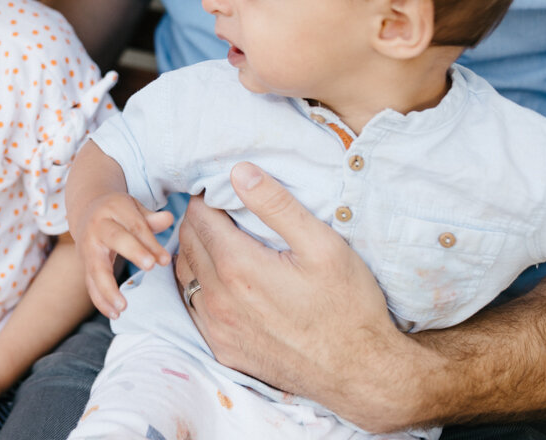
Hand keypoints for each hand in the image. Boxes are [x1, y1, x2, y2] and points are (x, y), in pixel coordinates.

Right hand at [73, 190, 173, 318]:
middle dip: (132, 252)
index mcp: (114, 208)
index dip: (150, 242)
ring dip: (108, 289)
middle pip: (115, 239)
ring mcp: (88, 247)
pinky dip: (100, 301)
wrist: (85, 210)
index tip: (164, 259)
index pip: (135, 226)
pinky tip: (114, 314)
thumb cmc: (117, 212)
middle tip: (150, 267)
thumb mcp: (133, 208)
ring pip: (96, 268)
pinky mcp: (84, 264)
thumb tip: (169, 219)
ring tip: (123, 307)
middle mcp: (98, 226)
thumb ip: (151, 218)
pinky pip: (90, 284)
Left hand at [172, 162, 423, 430]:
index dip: (207, 198)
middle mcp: (218, 299)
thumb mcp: (323, 245)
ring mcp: (218, 328)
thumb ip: (277, 205)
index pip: (198, 217)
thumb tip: (239, 172)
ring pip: (185, 275)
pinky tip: (223, 280)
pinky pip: (194, 307)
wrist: (360, 373)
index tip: (222, 192)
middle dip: (198, 221)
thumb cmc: (349, 305)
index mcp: (238, 267)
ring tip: (220, 241)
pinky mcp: (223, 349)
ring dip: (195, 253)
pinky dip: (199, 286)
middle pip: (188, 243)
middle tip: (220, 212)